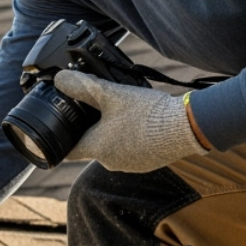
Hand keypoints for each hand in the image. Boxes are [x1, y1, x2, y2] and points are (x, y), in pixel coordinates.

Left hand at [53, 71, 206, 172]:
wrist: (185, 128)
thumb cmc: (146, 113)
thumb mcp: (110, 93)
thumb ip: (82, 86)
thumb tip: (59, 80)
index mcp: (97, 148)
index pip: (68, 151)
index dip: (61, 139)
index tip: (60, 129)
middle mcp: (110, 162)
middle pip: (91, 145)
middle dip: (91, 129)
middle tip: (96, 109)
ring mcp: (131, 165)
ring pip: (113, 148)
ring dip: (113, 133)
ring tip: (121, 112)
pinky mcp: (148, 163)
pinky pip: (132, 151)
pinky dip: (131, 138)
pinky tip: (140, 123)